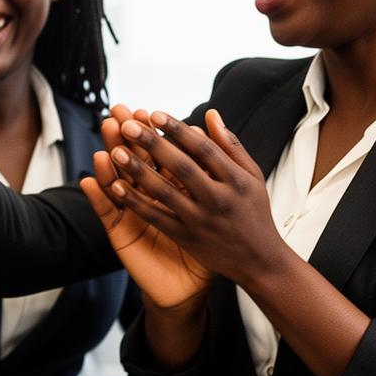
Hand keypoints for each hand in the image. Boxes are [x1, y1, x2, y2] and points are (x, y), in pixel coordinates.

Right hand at [81, 113, 211, 311]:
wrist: (189, 287)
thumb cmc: (204, 246)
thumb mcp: (211, 206)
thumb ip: (209, 169)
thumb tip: (210, 129)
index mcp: (168, 186)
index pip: (156, 153)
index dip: (151, 133)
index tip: (146, 111)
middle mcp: (145, 194)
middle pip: (132, 160)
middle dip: (125, 138)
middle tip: (116, 115)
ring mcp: (129, 212)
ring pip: (115, 181)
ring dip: (108, 163)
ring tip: (104, 144)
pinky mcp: (119, 233)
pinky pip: (107, 213)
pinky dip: (97, 197)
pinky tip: (89, 181)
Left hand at [102, 108, 286, 287]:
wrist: (260, 261)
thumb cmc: (253, 212)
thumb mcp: (251, 176)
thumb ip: (230, 145)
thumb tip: (210, 113)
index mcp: (235, 180)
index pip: (203, 149)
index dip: (178, 130)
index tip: (154, 113)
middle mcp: (218, 199)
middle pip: (181, 167)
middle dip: (153, 144)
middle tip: (127, 125)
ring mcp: (200, 220)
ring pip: (165, 192)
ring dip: (138, 171)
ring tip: (115, 151)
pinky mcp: (186, 238)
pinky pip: (157, 218)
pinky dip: (137, 203)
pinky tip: (117, 187)